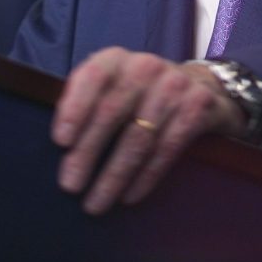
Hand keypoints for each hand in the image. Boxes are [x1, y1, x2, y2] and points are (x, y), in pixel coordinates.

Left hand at [51, 47, 245, 214]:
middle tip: (70, 185)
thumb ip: (86, 100)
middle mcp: (145, 67)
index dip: (75, 108)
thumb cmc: (140, 92)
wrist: (201, 86)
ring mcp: (174, 86)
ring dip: (114, 175)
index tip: (61, 142)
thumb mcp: (113, 84)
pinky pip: (166, 149)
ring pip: (139, 137)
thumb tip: (60, 143)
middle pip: (111, 112)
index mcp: (116, 59)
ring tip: (96, 202)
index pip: (91, 78)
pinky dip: (145, 177)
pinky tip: (129, 196)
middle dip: (87, 152)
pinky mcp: (196, 108)